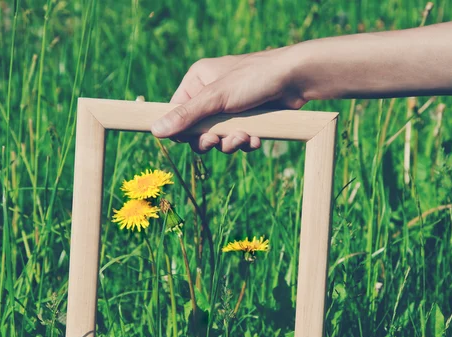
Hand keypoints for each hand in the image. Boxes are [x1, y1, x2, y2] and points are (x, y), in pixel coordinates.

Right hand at [151, 48, 305, 152]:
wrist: (296, 79)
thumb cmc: (254, 79)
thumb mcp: (216, 98)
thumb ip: (186, 116)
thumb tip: (155, 131)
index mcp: (197, 81)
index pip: (177, 112)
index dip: (181, 131)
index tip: (189, 140)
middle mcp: (211, 95)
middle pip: (196, 131)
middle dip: (209, 140)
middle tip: (216, 142)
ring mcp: (230, 109)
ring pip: (218, 139)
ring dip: (229, 144)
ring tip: (243, 138)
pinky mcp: (248, 120)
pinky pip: (238, 140)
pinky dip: (246, 142)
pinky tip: (256, 139)